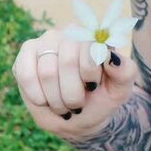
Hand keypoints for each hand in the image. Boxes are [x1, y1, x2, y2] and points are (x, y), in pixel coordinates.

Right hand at [12, 28, 136, 138]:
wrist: (79, 118)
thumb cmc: (101, 99)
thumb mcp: (120, 90)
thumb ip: (124, 71)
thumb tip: (110, 56)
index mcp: (95, 36)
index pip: (89, 49)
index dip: (90, 77)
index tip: (93, 87)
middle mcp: (69, 33)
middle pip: (67, 62)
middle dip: (73, 94)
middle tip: (77, 103)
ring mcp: (45, 41)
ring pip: (47, 72)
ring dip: (56, 99)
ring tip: (62, 104)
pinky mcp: (26, 54)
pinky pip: (26, 75)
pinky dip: (37, 96)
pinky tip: (44, 100)